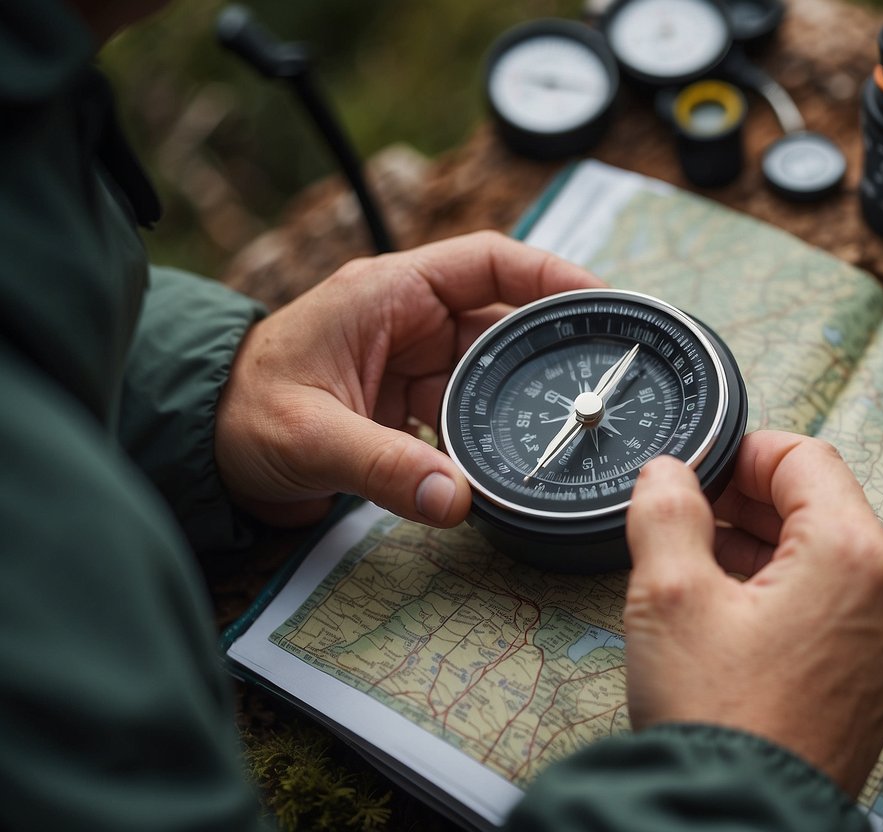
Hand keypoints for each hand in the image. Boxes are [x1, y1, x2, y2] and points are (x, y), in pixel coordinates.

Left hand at [216, 231, 603, 527]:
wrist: (202, 447)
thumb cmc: (241, 415)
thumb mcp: (309, 435)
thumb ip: (383, 465)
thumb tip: (455, 500)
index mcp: (388, 294)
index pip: (487, 262)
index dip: (551, 275)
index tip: (602, 302)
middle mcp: (408, 321)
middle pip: (503, 321)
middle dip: (552, 348)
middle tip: (606, 377)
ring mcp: (411, 365)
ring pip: (491, 373)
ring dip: (523, 400)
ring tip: (573, 426)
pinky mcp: (407, 407)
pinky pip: (468, 413)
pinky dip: (493, 435)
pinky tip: (516, 460)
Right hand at [623, 430, 882, 796]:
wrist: (741, 824)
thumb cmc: (716, 716)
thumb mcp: (669, 593)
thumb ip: (666, 511)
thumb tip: (668, 474)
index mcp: (852, 555)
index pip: (805, 458)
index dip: (744, 453)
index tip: (700, 470)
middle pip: (821, 509)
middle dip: (749, 504)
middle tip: (689, 517)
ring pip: (825, 564)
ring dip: (762, 551)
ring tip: (699, 570)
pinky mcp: (870, 687)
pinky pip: (833, 615)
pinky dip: (785, 599)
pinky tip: (730, 620)